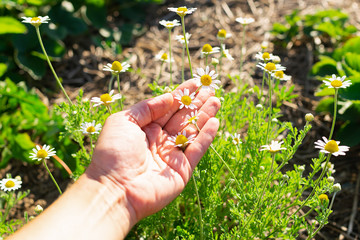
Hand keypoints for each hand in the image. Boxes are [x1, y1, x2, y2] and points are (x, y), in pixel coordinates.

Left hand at [86, 79, 220, 224]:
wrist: (114, 189)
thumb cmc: (113, 153)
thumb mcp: (123, 121)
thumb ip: (146, 107)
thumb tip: (168, 96)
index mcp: (145, 128)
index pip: (167, 108)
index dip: (181, 94)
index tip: (194, 82)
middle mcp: (160, 140)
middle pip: (182, 118)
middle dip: (196, 103)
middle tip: (210, 88)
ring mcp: (172, 155)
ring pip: (192, 132)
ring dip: (204, 116)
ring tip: (216, 100)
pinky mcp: (182, 170)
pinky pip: (197, 150)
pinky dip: (206, 137)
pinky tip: (214, 122)